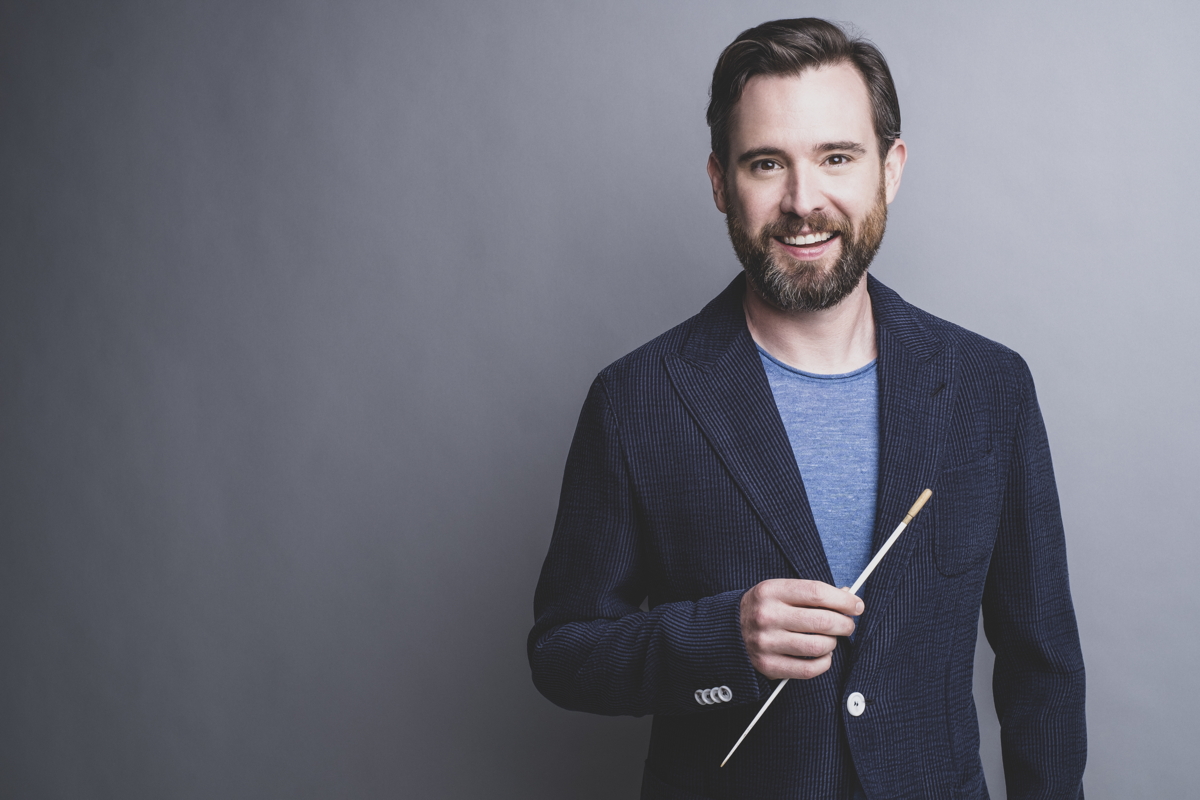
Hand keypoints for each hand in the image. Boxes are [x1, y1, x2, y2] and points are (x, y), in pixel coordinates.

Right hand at [739, 579, 863, 679]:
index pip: (817, 593)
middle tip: (848, 624)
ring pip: (819, 646)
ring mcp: (767, 642)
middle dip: (844, 624)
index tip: (856, 605)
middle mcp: (767, 616)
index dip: (843, 600)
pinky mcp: (768, 666)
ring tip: (830, 638)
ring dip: (833, 643)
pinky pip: (809, 669)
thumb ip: (811, 593)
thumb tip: (848, 597)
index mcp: (770, 591)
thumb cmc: (761, 608)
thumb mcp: (779, 591)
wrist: (725, 631)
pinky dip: (824, 662)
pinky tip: (822, 654)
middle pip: (822, 621)